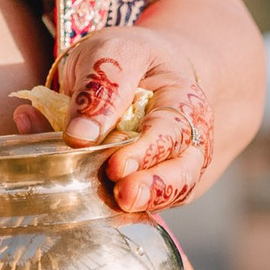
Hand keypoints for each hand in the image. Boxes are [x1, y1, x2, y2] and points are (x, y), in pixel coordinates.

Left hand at [13, 27, 214, 213]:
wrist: (136, 76)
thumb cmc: (124, 63)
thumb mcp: (111, 54)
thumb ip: (98, 88)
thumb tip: (79, 136)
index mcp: (183, 99)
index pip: (173, 128)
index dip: (146, 149)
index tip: (116, 165)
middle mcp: (189, 139)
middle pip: (185, 169)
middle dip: (155, 185)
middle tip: (125, 194)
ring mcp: (176, 166)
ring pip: (175, 193)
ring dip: (148, 203)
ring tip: (121, 208)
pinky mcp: (155, 187)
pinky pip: (152, 206)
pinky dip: (134, 213)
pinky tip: (110, 215)